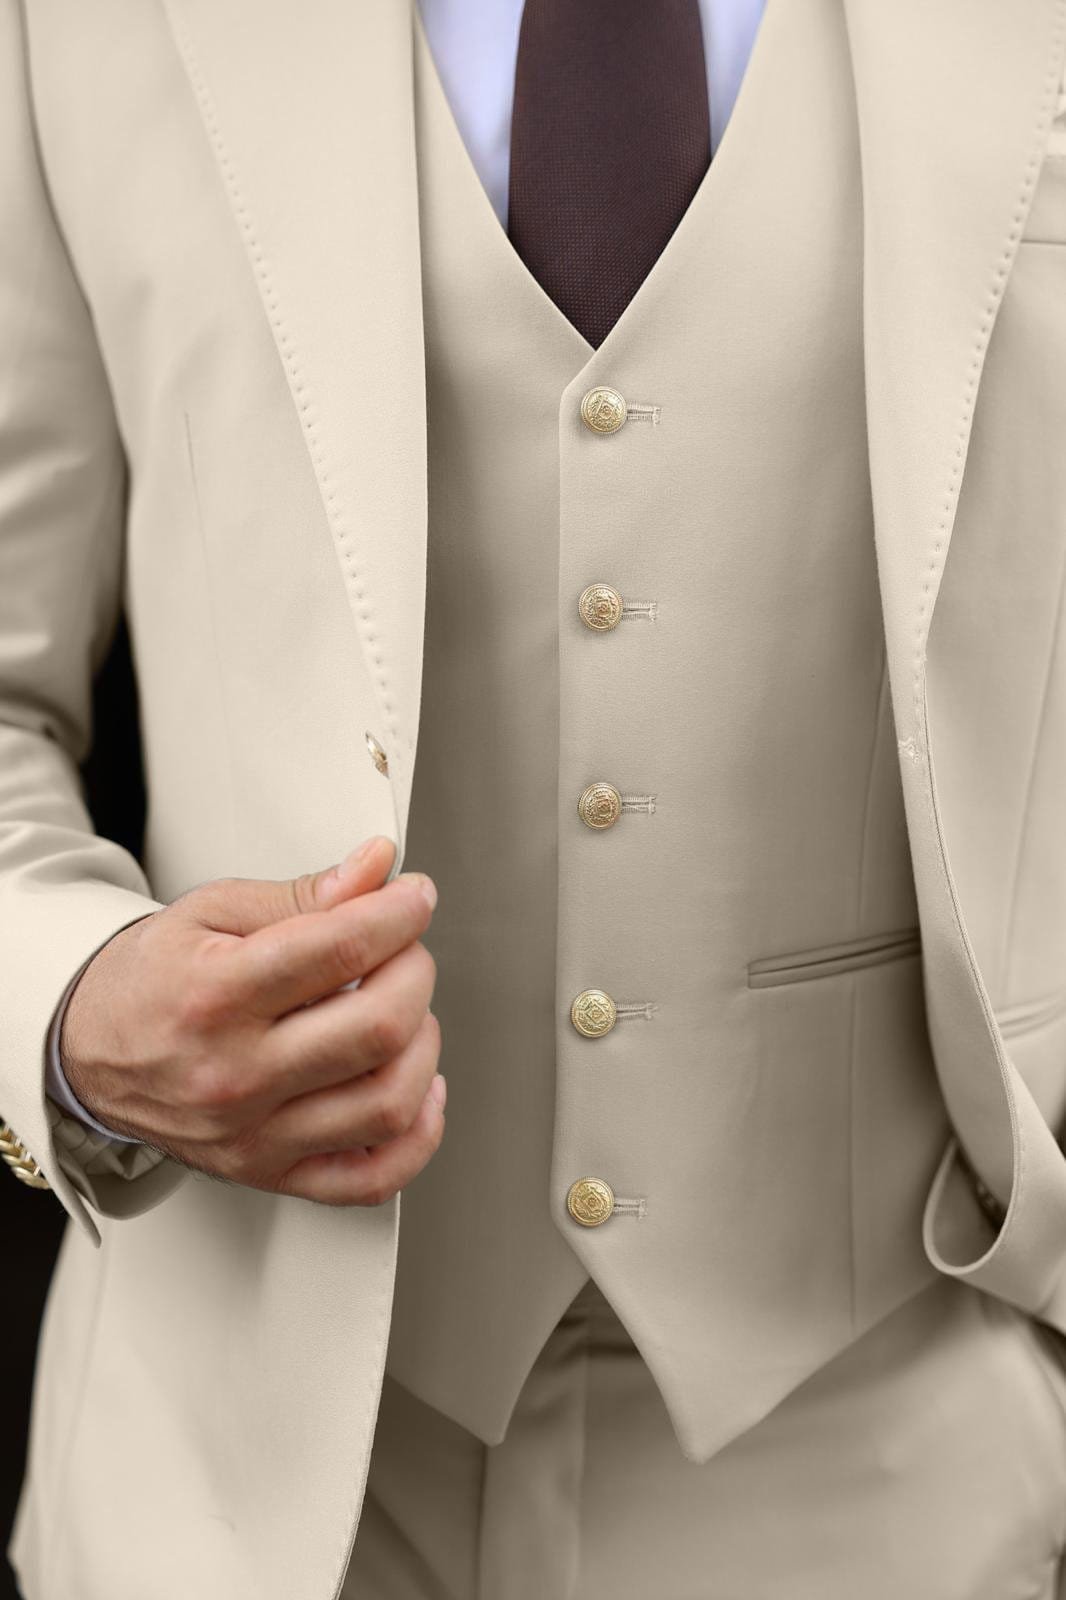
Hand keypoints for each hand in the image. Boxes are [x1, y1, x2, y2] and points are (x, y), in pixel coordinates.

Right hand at [59, 836, 444, 1205]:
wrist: (87, 1051)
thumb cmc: (152, 980)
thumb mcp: (213, 911)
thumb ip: (305, 892)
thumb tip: (376, 868)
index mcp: (217, 994)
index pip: (341, 948)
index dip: (400, 914)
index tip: (413, 899)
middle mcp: (235, 1073)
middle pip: (378, 1027)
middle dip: (415, 973)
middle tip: (405, 952)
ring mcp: (253, 1134)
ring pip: (387, 1103)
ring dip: (422, 1047)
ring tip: (404, 1014)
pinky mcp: (267, 1174)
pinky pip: (370, 1180)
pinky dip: (415, 1137)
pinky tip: (415, 1091)